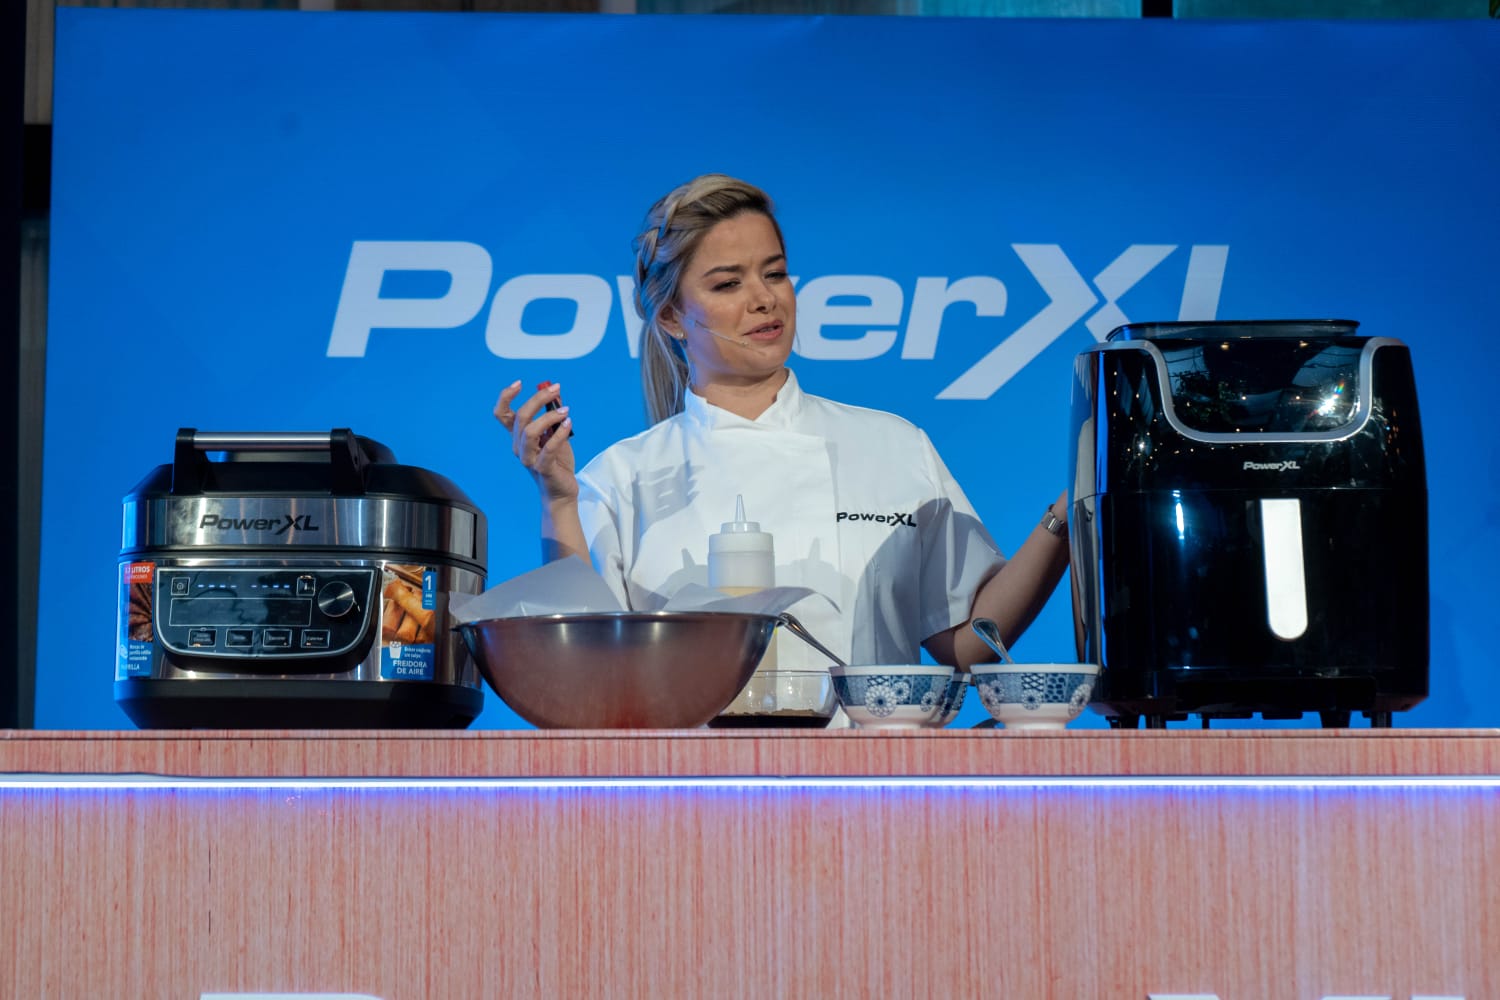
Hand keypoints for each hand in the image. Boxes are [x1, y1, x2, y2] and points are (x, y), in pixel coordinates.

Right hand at [494, 379, 577, 504]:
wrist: (561, 491)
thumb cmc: (556, 462)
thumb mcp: (556, 434)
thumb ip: (554, 416)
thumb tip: (557, 394)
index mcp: (518, 437)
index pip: (502, 414)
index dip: (506, 397)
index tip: (519, 383)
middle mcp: (519, 447)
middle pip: (520, 417)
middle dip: (538, 399)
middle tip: (557, 389)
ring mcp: (529, 458)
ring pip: (529, 432)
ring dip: (549, 417)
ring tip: (566, 411)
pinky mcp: (542, 468)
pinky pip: (548, 448)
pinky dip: (559, 434)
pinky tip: (568, 424)